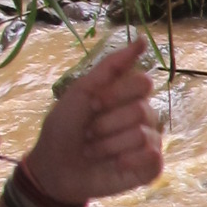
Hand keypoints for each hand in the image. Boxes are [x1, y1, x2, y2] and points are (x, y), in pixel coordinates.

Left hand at [23, 39, 163, 205]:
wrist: (53, 167)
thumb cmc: (64, 128)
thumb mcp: (81, 91)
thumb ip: (111, 66)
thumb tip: (141, 38)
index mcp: (128, 96)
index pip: (142, 83)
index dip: (115, 95)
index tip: (93, 104)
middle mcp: (143, 117)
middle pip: (141, 111)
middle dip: (107, 124)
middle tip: (89, 133)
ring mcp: (148, 142)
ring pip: (142, 136)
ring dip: (109, 145)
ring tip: (94, 151)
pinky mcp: (150, 168)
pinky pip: (153, 158)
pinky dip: (129, 161)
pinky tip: (115, 165)